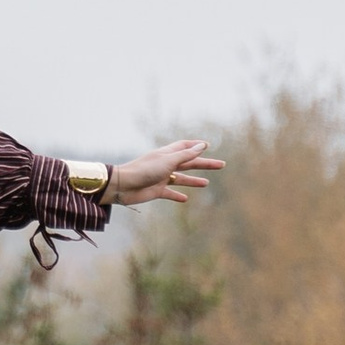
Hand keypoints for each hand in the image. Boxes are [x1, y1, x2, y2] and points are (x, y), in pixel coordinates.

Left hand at [104, 138, 223, 207]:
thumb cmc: (144, 170)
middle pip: (188, 163)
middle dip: (204, 164)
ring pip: (181, 178)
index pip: (185, 147)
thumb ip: (185, 155)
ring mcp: (161, 178)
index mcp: (167, 154)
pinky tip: (185, 199)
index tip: (208, 145)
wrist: (123, 186)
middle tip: (221, 165)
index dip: (196, 146)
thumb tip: (202, 146)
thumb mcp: (168, 161)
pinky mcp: (156, 191)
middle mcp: (165, 164)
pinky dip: (177, 195)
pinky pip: (169, 193)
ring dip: (193, 180)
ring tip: (206, 183)